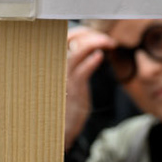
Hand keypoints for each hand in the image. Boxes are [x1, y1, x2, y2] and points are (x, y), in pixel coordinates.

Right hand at [64, 26, 114, 146]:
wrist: (57, 129)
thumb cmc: (64, 103)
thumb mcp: (66, 81)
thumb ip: (74, 63)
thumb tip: (89, 48)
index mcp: (52, 61)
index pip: (63, 36)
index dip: (81, 32)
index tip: (96, 34)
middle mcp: (54, 65)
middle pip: (70, 38)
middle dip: (90, 34)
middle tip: (106, 39)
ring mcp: (63, 76)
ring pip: (78, 50)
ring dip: (96, 42)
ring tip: (109, 43)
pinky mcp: (73, 89)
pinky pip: (84, 69)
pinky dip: (93, 60)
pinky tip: (100, 57)